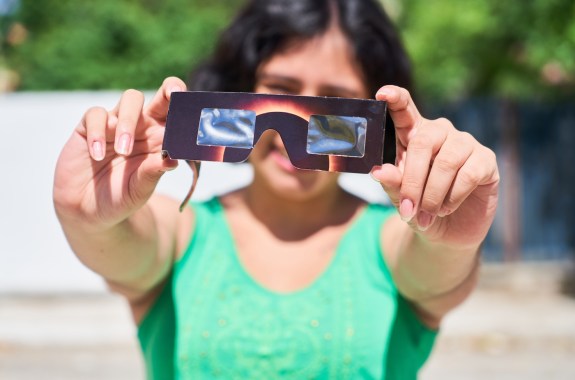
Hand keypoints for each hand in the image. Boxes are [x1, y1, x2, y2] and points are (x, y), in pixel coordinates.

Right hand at [53, 77, 186, 229]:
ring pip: (131, 100)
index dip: (187, 108)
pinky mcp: (90, 127)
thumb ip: (153, 172)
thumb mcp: (140, 189)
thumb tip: (172, 158)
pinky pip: (96, 115)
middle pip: (159, 98)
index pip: (178, 118)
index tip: (194, 108)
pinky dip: (98, 133)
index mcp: (161, 141)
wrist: (89, 211)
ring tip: (124, 151)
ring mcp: (117, 124)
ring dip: (129, 121)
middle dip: (169, 91)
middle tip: (173, 95)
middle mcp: (143, 127)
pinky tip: (98, 155)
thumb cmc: (121, 197)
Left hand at [371, 86, 498, 247]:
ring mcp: (465, 143)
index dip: (395, 99)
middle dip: (412, 180)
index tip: (382, 93)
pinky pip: (468, 175)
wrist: (448, 232)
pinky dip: (452, 197)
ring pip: (446, 162)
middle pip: (423, 142)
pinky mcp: (486, 160)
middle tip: (407, 210)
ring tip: (425, 216)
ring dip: (432, 195)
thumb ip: (392, 184)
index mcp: (414, 135)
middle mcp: (440, 133)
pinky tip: (446, 209)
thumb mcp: (401, 199)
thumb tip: (379, 172)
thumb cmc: (419, 208)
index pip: (404, 110)